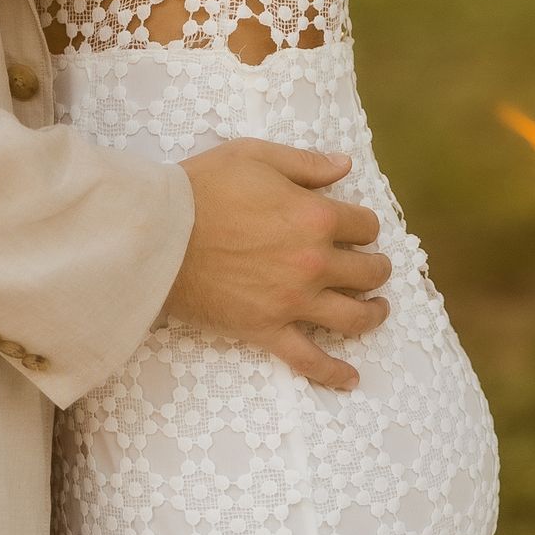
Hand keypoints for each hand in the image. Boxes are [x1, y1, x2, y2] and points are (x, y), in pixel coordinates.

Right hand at [171, 140, 389, 392]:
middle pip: (368, 271)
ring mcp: (293, 301)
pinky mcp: (266, 330)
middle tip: (372, 267)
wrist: (157, 233)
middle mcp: (314, 262)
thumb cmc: (202, 189)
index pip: (365, 225)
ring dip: (373, 313)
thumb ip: (306, 163)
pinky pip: (309, 360)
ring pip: (353, 317)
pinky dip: (334, 373)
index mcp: (316, 216)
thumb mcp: (255, 156)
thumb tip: (345, 166)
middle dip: (376, 267)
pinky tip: (351, 378)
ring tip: (377, 309)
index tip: (355, 227)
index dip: (363, 224)